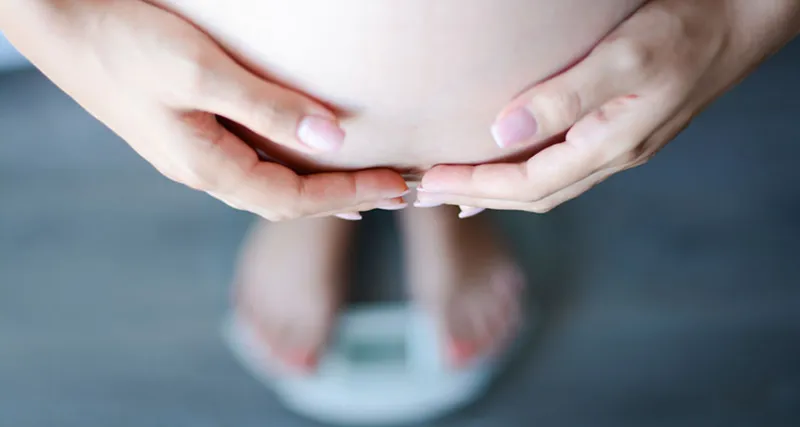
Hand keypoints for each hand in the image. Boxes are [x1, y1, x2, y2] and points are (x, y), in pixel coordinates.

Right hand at [0, 0, 407, 220]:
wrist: (59, 23)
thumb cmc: (123, 43)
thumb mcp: (201, 73)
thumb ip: (268, 108)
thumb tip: (331, 139)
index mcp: (207, 167)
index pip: (296, 200)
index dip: (351, 194)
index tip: (396, 186)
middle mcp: (202, 172)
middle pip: (288, 202)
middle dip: (345, 198)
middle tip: (395, 190)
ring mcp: (194, 156)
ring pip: (273, 186)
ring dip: (322, 189)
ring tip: (364, 186)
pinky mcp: (189, 134)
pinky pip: (256, 165)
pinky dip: (294, 169)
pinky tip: (308, 161)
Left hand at [418, 0, 799, 214]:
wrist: (741, 17)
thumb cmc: (687, 30)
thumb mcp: (624, 58)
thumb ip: (564, 98)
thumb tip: (502, 134)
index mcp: (610, 146)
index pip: (528, 185)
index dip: (475, 187)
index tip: (430, 182)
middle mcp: (612, 156)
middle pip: (532, 194)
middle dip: (476, 196)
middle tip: (426, 192)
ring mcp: (617, 145)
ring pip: (546, 184)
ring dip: (497, 190)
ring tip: (455, 189)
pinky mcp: (618, 129)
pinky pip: (561, 166)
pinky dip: (523, 173)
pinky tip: (505, 165)